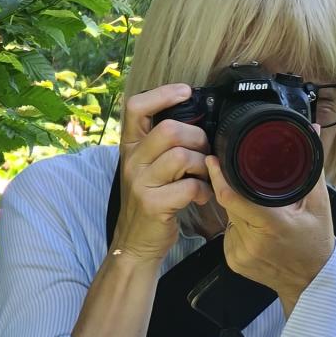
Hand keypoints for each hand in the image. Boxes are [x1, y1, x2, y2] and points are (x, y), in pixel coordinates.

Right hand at [112, 83, 213, 264]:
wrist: (136, 244)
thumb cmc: (151, 202)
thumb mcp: (149, 168)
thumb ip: (163, 146)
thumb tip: (199, 123)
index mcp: (130, 147)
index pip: (136, 107)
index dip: (162, 94)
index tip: (186, 92)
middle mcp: (131, 161)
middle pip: (169, 130)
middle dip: (198, 138)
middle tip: (205, 153)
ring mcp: (140, 183)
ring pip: (181, 156)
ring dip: (202, 166)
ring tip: (204, 177)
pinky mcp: (152, 204)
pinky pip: (188, 186)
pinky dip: (203, 190)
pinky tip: (201, 197)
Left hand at [205, 125, 335, 312]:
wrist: (310, 282)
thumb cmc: (316, 242)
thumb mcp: (319, 205)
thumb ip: (311, 167)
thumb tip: (311, 131)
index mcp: (272, 225)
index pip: (233, 197)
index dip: (219, 176)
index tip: (213, 159)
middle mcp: (251, 241)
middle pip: (230, 203)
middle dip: (232, 187)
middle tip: (240, 176)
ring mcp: (239, 253)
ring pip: (228, 216)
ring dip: (237, 206)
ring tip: (258, 207)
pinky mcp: (232, 260)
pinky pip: (229, 232)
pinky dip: (238, 224)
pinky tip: (255, 227)